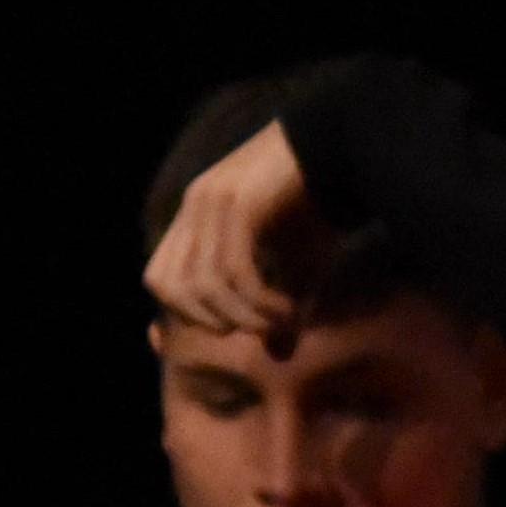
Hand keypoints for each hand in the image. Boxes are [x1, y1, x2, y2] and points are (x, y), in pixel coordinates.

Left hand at [143, 116, 314, 349]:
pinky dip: (260, 302)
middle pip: (171, 287)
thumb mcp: (297, 265)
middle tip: (257, 329)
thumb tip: (279, 355)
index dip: (187, 313)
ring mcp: (214, 203)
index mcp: (195, 216)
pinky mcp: (241, 205)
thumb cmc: (321, 208)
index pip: (160, 278)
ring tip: (282, 322)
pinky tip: (287, 309)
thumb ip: (280, 307)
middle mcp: (195, 208)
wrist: (345, 151)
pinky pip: (236, 271)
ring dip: (244, 317)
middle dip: (212, 321)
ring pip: (205, 285)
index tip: (233, 328)